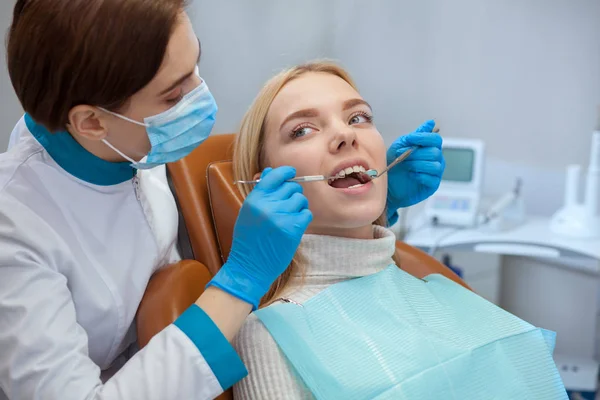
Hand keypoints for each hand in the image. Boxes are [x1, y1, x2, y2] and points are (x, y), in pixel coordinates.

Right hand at [207, 166, 311, 308]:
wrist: (249, 266)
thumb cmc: (248, 240)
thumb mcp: (248, 212)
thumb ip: (260, 193)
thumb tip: (271, 171)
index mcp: (255, 199)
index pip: (274, 176)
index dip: (285, 172)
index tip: (291, 172)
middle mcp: (268, 205)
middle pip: (291, 187)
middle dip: (292, 194)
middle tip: (287, 206)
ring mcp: (281, 217)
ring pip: (301, 200)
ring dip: (298, 207)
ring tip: (289, 218)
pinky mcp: (293, 229)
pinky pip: (306, 214)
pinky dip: (303, 218)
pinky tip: (294, 226)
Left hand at [386, 120, 444, 221]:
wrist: (386, 185)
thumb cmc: (394, 165)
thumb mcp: (401, 146)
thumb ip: (415, 136)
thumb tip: (431, 122)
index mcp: (430, 148)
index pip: (435, 139)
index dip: (423, 138)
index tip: (409, 139)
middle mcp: (436, 159)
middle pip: (435, 152)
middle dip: (417, 153)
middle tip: (404, 157)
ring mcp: (436, 173)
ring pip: (434, 165)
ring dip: (418, 164)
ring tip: (407, 166)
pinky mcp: (432, 185)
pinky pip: (431, 178)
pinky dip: (420, 176)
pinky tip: (412, 176)